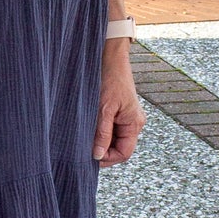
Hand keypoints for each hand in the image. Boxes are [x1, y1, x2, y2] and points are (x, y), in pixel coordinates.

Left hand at [93, 42, 144, 166]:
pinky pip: (111, 129)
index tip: (90, 158)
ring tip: (85, 139)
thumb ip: (102, 134)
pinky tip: (88, 129)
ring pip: (114, 139)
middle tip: (84, 150)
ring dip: (100, 142)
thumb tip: (97, 156)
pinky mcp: (120, 113)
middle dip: (103, 151)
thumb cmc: (109, 80)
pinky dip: (100, 132)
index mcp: (134, 124)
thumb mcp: (103, 109)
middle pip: (119, 148)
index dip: (108, 159)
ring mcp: (127, 118)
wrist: (110, 59)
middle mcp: (134, 123)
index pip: (124, 153)